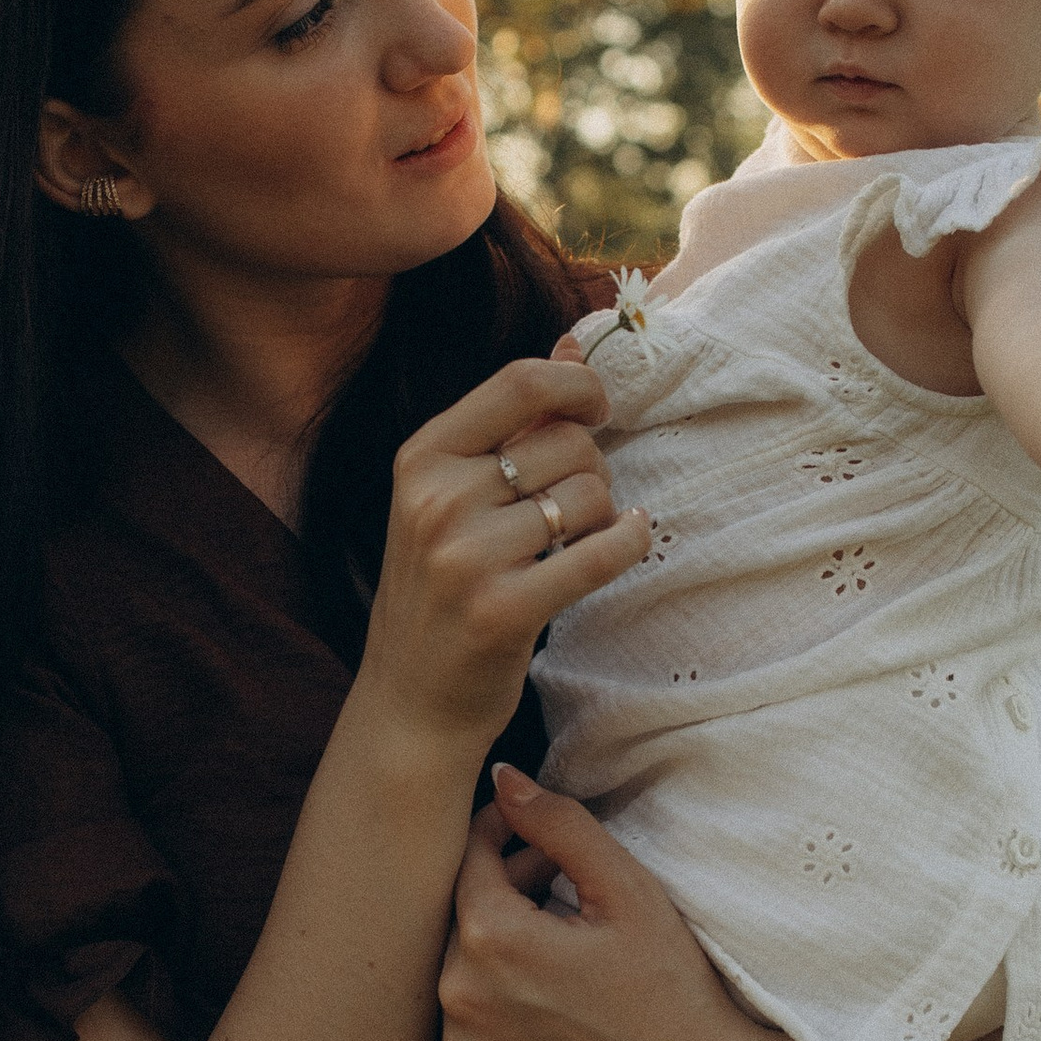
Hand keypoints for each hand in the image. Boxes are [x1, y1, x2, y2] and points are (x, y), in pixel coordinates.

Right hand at [358, 360, 649, 754]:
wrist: (410, 700)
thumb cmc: (441, 588)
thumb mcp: (452, 495)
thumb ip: (511, 420)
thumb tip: (574, 340)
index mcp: (421, 458)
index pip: (520, 383)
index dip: (578, 384)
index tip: (598, 407)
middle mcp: (436, 500)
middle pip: (567, 443)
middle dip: (593, 467)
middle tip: (576, 504)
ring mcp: (465, 557)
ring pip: (589, 496)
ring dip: (604, 515)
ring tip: (577, 540)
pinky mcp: (502, 610)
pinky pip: (600, 554)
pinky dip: (630, 542)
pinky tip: (630, 540)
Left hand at [438, 767, 784, 1040]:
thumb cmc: (676, 990)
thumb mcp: (628, 891)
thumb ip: (559, 824)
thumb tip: (502, 780)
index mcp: (490, 937)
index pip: (468, 859)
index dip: (504, 837)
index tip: (534, 837)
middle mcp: (458, 1000)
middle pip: (464, 919)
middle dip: (505, 894)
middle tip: (561, 888)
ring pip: (463, 977)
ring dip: (499, 956)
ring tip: (561, 951)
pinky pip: (467, 1036)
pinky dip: (496, 1016)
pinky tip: (550, 1011)